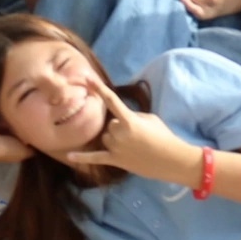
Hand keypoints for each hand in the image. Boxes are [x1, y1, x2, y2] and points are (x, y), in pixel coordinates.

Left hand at [63, 83, 206, 186]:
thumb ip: (132, 115)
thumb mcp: (150, 118)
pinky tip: (69, 156)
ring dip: (113, 139)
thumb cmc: (163, 136)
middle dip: (119, 126)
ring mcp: (116, 148)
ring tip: (132, 146)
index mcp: (128, 120)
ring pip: (105, 138)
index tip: (87, 78)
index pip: (111, 100)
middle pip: (109, 124)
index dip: (99, 88)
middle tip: (136, 135)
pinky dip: (82, 158)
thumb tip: (119, 118)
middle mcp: (119, 133)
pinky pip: (95, 158)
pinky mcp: (115, 161)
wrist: (171, 160)